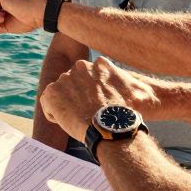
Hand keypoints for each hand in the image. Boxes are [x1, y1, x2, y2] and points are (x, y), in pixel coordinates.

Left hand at [39, 57, 167, 132]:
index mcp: (98, 64)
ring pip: (60, 95)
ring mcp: (64, 79)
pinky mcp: (52, 92)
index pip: (86, 77)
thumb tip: (141, 88)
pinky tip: (71, 123)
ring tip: (81, 120)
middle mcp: (79, 67)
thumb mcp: (130, 89)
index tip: (96, 106)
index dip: (89, 95)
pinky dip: (56, 116)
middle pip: (72, 85)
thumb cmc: (127, 113)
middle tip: (88, 115)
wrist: (113, 126)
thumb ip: (120, 81)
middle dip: (76, 99)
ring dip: (66, 107)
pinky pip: (49, 106)